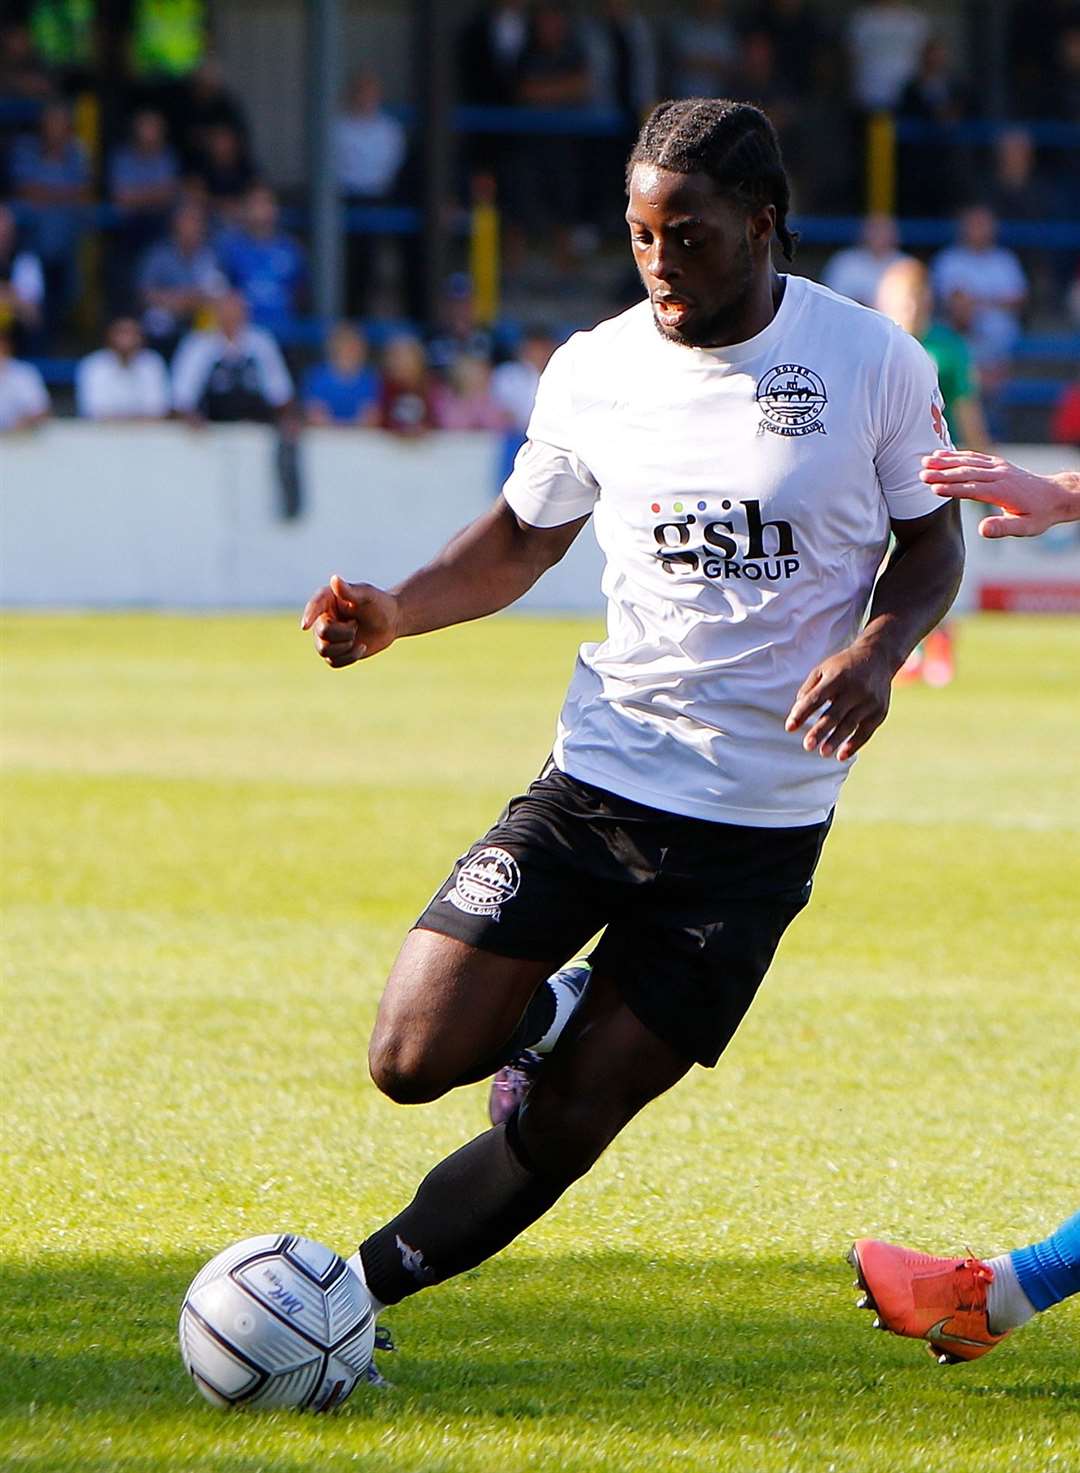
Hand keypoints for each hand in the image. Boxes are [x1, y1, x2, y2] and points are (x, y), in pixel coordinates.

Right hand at [300, 574, 401, 668]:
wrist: (390, 621)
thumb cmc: (378, 603)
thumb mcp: (366, 595)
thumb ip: (350, 591)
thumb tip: (334, 580)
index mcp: (326, 600)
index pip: (314, 606)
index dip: (309, 615)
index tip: (305, 626)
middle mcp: (322, 618)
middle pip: (321, 632)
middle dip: (343, 632)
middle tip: (356, 624)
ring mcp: (326, 637)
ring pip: (324, 650)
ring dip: (346, 646)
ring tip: (357, 634)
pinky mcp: (334, 653)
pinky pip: (333, 662)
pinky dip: (350, 657)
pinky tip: (361, 647)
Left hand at [785, 642, 892, 761]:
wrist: (878, 658)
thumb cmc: (843, 667)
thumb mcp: (823, 669)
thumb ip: (809, 689)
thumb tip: (797, 713)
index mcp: (837, 677)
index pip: (817, 697)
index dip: (802, 713)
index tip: (789, 727)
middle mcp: (855, 689)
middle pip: (835, 714)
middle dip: (820, 731)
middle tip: (807, 746)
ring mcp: (870, 701)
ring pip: (850, 724)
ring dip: (836, 740)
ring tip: (822, 753)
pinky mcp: (880, 711)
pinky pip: (866, 732)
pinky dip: (854, 744)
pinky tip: (841, 755)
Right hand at [920, 451, 1073, 538]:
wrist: (1056, 495)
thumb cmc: (1040, 515)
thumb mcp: (1026, 528)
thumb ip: (1003, 527)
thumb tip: (981, 530)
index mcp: (1004, 491)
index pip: (973, 489)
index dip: (953, 488)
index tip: (933, 489)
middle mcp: (1000, 475)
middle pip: (967, 472)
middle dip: (943, 473)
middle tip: (921, 475)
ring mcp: (999, 467)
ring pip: (969, 462)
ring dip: (946, 461)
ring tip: (925, 462)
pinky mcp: (998, 464)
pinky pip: (975, 457)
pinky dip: (957, 455)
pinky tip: (942, 455)